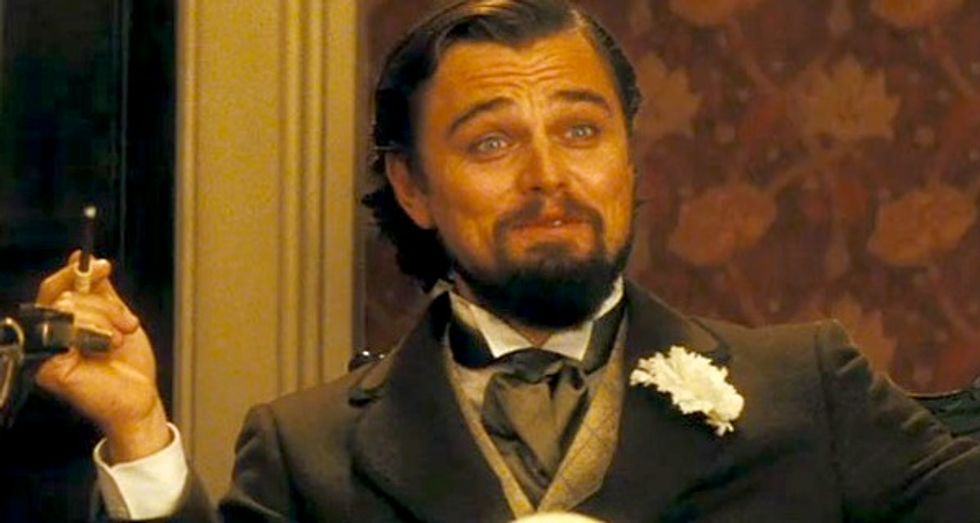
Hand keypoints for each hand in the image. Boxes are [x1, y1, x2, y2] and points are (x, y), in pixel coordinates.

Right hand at [34, 251, 171, 462]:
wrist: (140, 396)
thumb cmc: (127, 364)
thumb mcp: (115, 315)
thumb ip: (97, 290)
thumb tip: (80, 258)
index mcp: (60, 323)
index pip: (54, 288)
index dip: (76, 273)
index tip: (104, 267)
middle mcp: (48, 336)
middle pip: (62, 295)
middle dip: (103, 303)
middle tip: (126, 321)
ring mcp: (45, 352)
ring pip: (66, 308)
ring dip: (104, 318)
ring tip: (120, 338)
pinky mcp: (49, 367)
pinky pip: (66, 332)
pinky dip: (95, 333)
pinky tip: (109, 346)